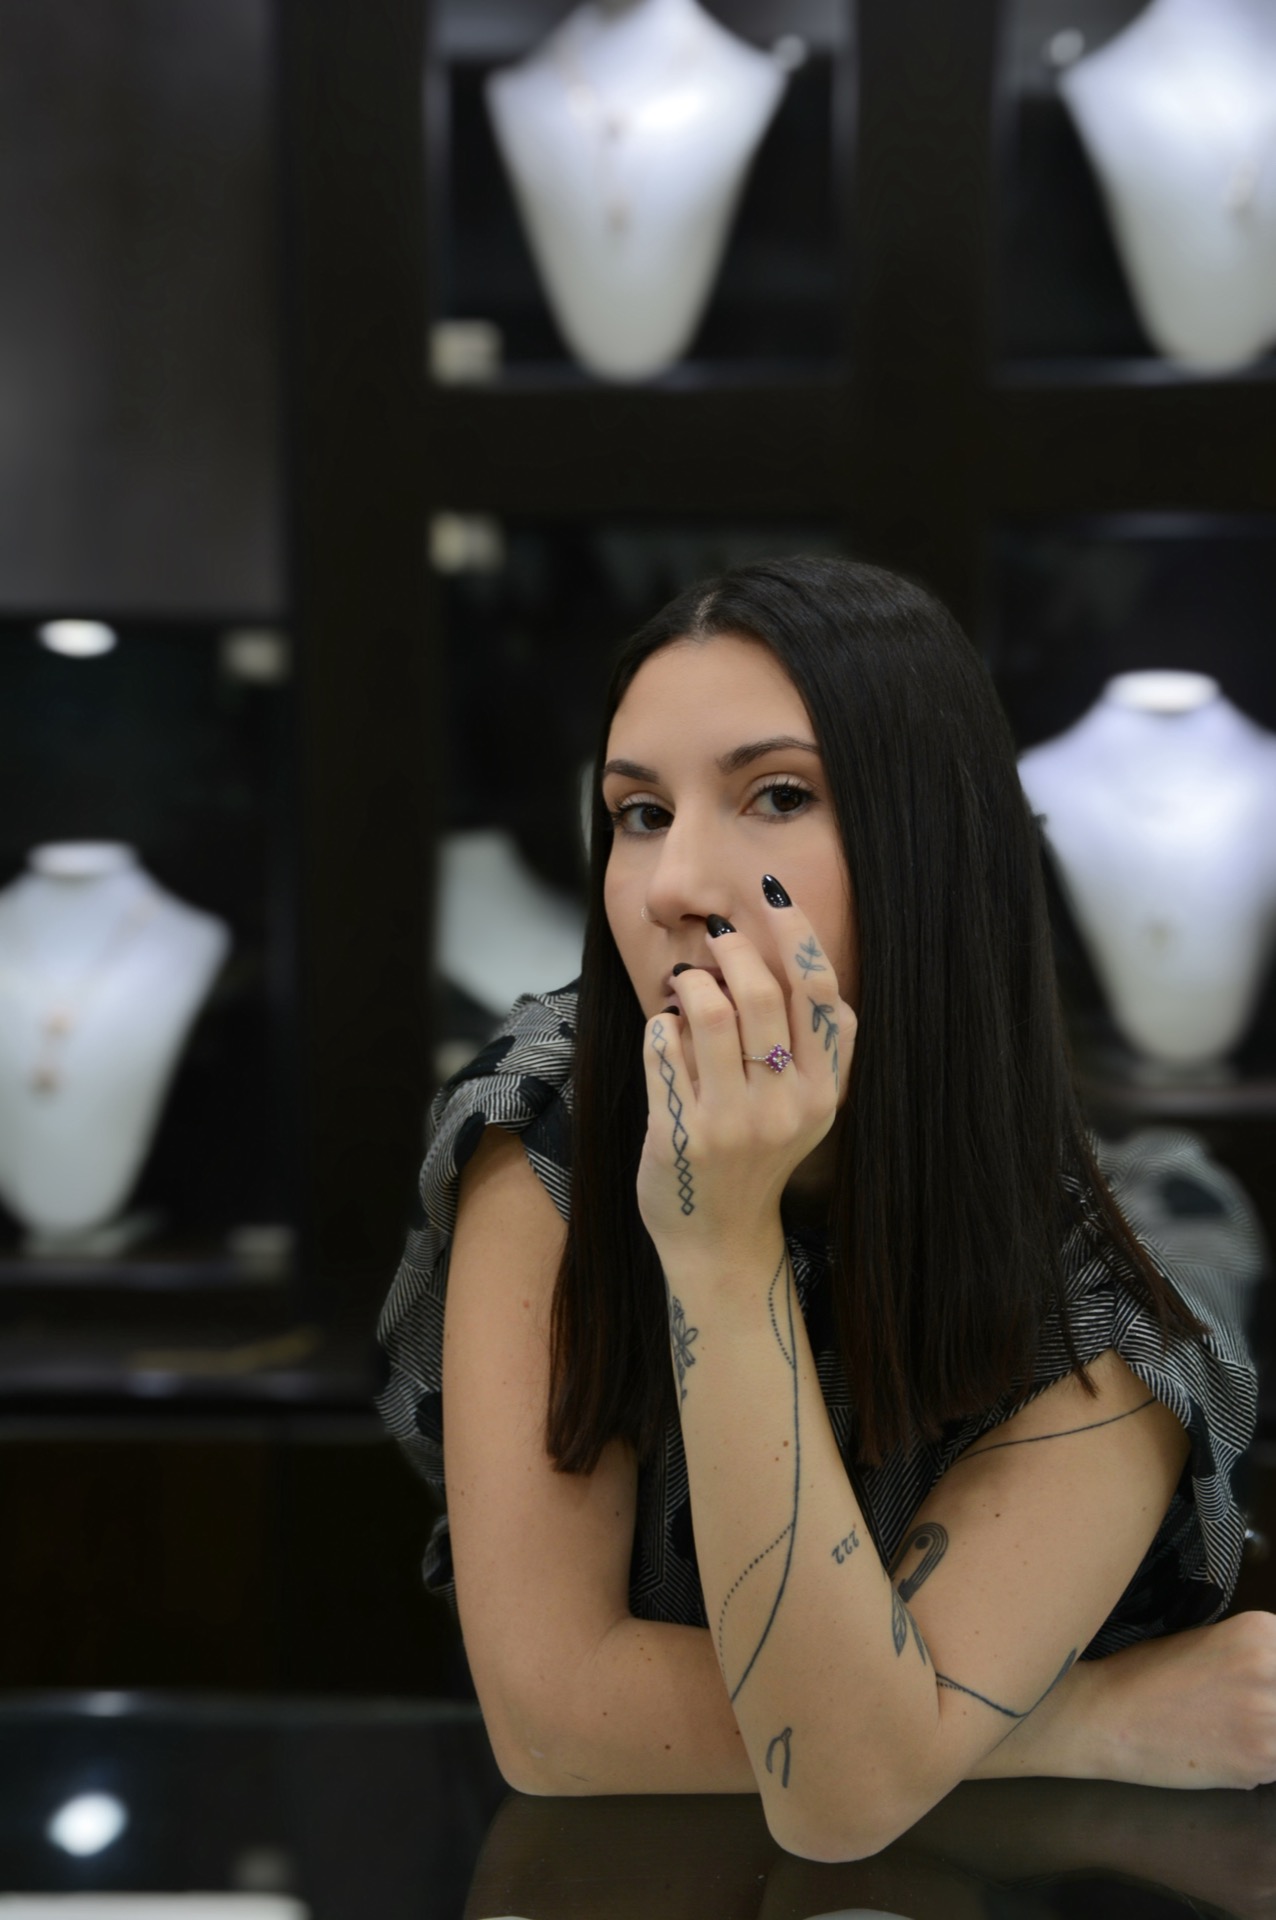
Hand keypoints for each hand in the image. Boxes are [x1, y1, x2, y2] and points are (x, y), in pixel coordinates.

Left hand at [635, 888, 855, 1257]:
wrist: (719, 1236)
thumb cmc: (760, 1155)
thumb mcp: (808, 1107)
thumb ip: (817, 1044)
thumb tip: (799, 960)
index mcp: (823, 1092)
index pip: (819, 992)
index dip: (797, 932)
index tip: (772, 894)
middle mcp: (785, 1106)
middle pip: (761, 992)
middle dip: (732, 945)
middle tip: (716, 932)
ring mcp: (732, 1122)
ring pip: (709, 1011)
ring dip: (690, 981)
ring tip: (686, 982)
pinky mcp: (681, 1134)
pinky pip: (663, 1047)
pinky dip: (660, 1025)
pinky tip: (664, 1031)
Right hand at [1096, 1610, 1275, 1789]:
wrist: (1110, 1718)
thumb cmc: (1150, 1673)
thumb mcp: (1211, 1644)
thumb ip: (1257, 1658)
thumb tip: (1275, 1681)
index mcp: (1260, 1632)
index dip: (1274, 1681)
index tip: (1262, 1691)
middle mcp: (1271, 1668)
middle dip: (1271, 1705)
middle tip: (1234, 1708)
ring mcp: (1270, 1717)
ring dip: (1269, 1734)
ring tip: (1234, 1730)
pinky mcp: (1262, 1761)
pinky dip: (1264, 1760)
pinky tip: (1231, 1750)